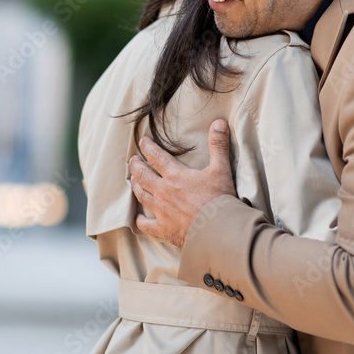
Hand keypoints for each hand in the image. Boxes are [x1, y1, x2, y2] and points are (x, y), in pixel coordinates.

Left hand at [129, 119, 236, 247]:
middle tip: (132, 159)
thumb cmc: (220, 199)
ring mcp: (161, 211)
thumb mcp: (221, 169)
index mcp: (175, 175)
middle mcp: (164, 192)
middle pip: (143, 175)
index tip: (142, 141)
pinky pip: (145, 225)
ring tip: (133, 180)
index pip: (156, 156)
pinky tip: (137, 218)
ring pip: (141, 195)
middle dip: (136, 165)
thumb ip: (218, 145)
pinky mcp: (163, 229)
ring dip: (136, 186)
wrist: (218, 230)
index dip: (147, 147)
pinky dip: (139, 220)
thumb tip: (219, 122)